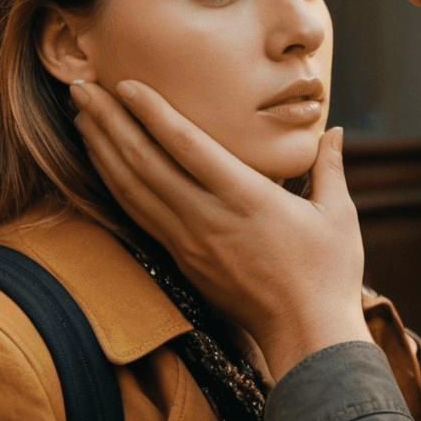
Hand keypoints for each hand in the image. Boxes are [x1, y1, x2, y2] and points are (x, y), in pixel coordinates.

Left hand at [71, 80, 370, 379]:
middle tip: (81, 88)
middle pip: (145, 163)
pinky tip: (102, 166)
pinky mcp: (183, 261)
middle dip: (110, 121)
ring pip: (133, 190)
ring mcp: (190, 242)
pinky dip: (115, 186)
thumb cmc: (329, 274)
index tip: (125, 84)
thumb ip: (330, 168)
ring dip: (103, 151)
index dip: (153, 113)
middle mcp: (209, 217)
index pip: (187, 145)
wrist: (306, 336)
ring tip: (82, 117)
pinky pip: (139, 216)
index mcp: (247, 197)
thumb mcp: (339, 215)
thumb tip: (335, 130)